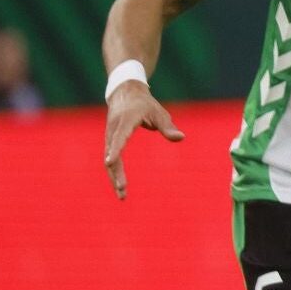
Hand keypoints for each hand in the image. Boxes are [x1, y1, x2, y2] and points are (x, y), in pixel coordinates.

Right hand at [103, 80, 184, 199]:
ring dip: (114, 177)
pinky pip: (110, 159)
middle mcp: (114, 129)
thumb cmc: (145, 104)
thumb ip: (168, 127)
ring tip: (122, 196)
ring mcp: (109, 136)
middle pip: (111, 153)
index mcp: (126, 120)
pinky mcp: (109, 142)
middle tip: (122, 188)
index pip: (119, 136)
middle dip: (116, 172)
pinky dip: (114, 173)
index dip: (115, 149)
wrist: (125, 93)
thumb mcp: (159, 113)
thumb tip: (181, 138)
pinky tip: (120, 187)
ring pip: (109, 159)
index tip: (110, 161)